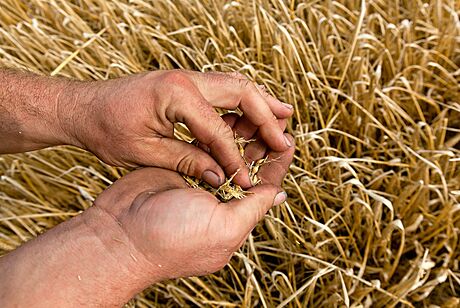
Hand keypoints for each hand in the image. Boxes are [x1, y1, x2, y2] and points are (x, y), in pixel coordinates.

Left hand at [66, 70, 292, 187]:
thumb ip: (187, 161)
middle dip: (266, 116)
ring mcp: (186, 79)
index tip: (247, 180)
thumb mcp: (144, 152)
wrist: (82, 108)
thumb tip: (221, 178)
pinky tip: (250, 118)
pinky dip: (240, 105)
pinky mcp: (183, 86)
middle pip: (240, 92)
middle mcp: (186, 79)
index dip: (235, 158)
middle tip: (286, 137)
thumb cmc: (105, 129)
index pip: (219, 129)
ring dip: (259, 103)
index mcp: (176, 94)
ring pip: (235, 87)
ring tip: (282, 118)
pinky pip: (221, 92)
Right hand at [93, 133, 293, 280]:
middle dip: (261, 144)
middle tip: (275, 119)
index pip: (264, 186)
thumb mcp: (223, 228)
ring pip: (227, 154)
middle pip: (248, 167)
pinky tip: (228, 117)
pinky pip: (204, 148)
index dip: (277, 163)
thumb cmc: (172, 238)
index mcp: (234, 218)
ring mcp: (199, 184)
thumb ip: (252, 209)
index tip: (288, 139)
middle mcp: (219, 201)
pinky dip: (216, 134)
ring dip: (241, 135)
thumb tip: (279, 194)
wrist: (121, 232)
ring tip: (256, 112)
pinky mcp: (180, 169)